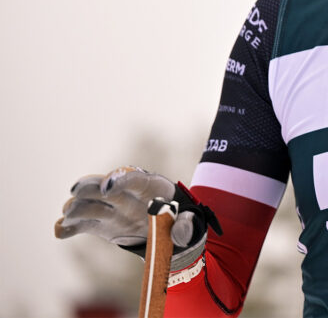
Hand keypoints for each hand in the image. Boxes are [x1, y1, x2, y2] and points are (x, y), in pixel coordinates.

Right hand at [55, 166, 219, 268]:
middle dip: (90, 186)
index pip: (135, 178)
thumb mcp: (186, 223)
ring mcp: (111, 208)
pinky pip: (83, 224)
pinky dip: (70, 227)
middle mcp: (127, 195)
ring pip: (91, 204)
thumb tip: (182, 229)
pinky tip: (59, 231)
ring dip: (77, 207)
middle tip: (75, 192)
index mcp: (151, 188)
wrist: (163, 227)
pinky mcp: (100, 223)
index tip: (107, 186)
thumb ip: (185, 226)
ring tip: (67, 215)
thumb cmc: (175, 219)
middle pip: (105, 187)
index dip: (120, 179)